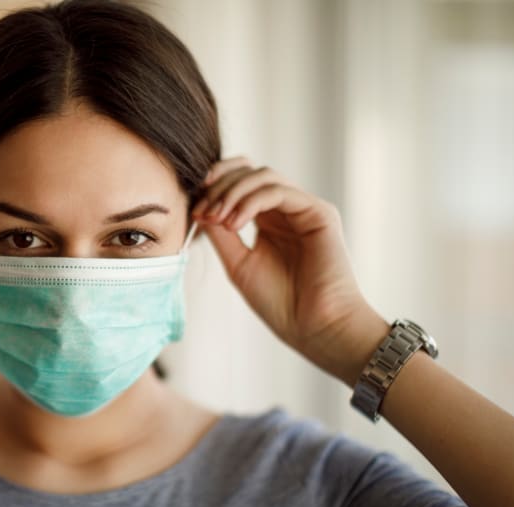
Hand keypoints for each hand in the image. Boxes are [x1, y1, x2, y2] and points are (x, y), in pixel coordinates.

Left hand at [191, 157, 388, 384]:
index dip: (214, 187)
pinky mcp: (319, 212)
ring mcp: (304, 208)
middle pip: (250, 172)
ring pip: (264, 176)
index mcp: (268, 220)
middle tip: (202, 210)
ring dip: (233, 192)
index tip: (193, 208)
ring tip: (216, 218)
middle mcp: (287, 210)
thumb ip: (220, 234)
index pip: (239, 183)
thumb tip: (198, 207)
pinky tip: (234, 224)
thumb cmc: (281, 303)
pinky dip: (252, 202)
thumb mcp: (238, 263)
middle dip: (220, 185)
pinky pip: (279, 191)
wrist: (315, 328)